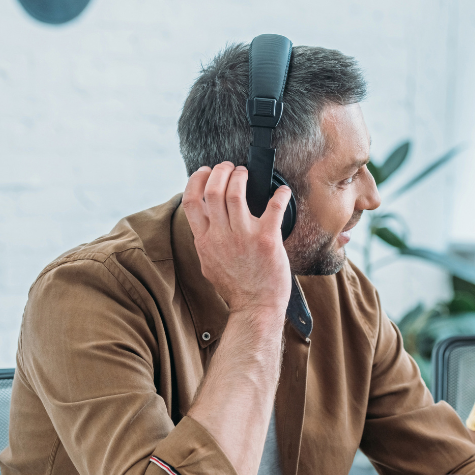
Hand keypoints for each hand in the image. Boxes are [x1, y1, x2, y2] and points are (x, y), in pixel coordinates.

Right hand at [182, 163, 291, 318]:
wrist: (256, 307)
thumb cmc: (236, 287)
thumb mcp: (209, 263)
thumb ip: (205, 240)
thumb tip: (204, 221)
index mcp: (205, 241)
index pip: (191, 201)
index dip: (196, 180)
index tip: (205, 172)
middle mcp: (221, 236)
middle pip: (213, 190)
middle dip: (221, 171)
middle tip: (229, 167)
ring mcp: (244, 236)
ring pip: (236, 192)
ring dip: (241, 176)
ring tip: (245, 173)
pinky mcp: (267, 239)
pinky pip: (274, 206)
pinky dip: (279, 194)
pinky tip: (282, 191)